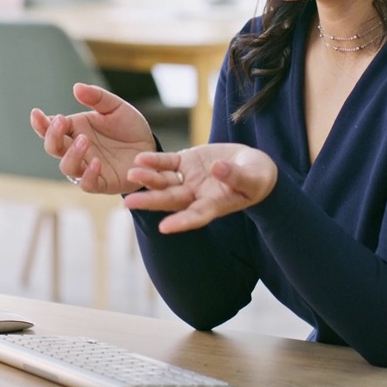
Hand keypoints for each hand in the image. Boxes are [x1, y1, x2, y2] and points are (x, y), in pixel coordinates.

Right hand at [30, 83, 154, 195]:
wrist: (150, 147)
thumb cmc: (128, 127)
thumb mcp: (116, 107)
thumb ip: (97, 98)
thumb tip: (76, 87)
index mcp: (75, 129)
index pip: (50, 128)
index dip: (40, 123)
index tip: (36, 113)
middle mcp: (76, 150)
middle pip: (53, 148)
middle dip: (52, 136)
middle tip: (61, 122)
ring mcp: (87, 167)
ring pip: (67, 168)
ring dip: (71, 155)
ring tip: (84, 140)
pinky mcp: (102, 182)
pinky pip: (88, 184)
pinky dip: (89, 175)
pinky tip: (96, 162)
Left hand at [124, 143, 278, 233]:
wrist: (252, 166)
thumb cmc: (258, 178)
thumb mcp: (254, 178)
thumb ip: (237, 176)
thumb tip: (218, 169)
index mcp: (215, 205)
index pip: (197, 216)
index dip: (182, 222)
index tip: (164, 228)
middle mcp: (197, 195)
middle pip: (172, 200)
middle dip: (151, 201)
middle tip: (129, 203)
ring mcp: (189, 180)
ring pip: (165, 182)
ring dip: (148, 179)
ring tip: (131, 174)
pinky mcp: (186, 163)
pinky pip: (167, 163)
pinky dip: (154, 161)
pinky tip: (140, 158)